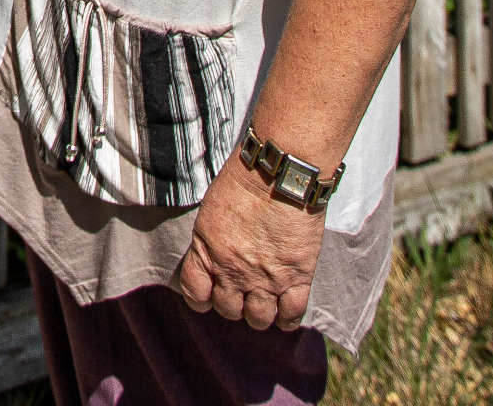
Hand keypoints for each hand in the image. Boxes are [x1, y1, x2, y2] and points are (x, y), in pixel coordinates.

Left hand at [174, 153, 324, 330]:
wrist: (279, 173)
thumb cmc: (242, 182)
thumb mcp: (210, 212)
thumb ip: (209, 242)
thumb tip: (212, 259)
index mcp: (207, 252)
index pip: (195, 293)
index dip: (201, 298)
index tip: (209, 294)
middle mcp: (233, 271)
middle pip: (227, 310)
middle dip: (232, 304)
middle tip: (241, 292)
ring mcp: (266, 278)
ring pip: (258, 319)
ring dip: (259, 314)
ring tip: (264, 301)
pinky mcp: (297, 276)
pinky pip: (292, 314)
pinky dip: (288, 318)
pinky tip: (286, 310)